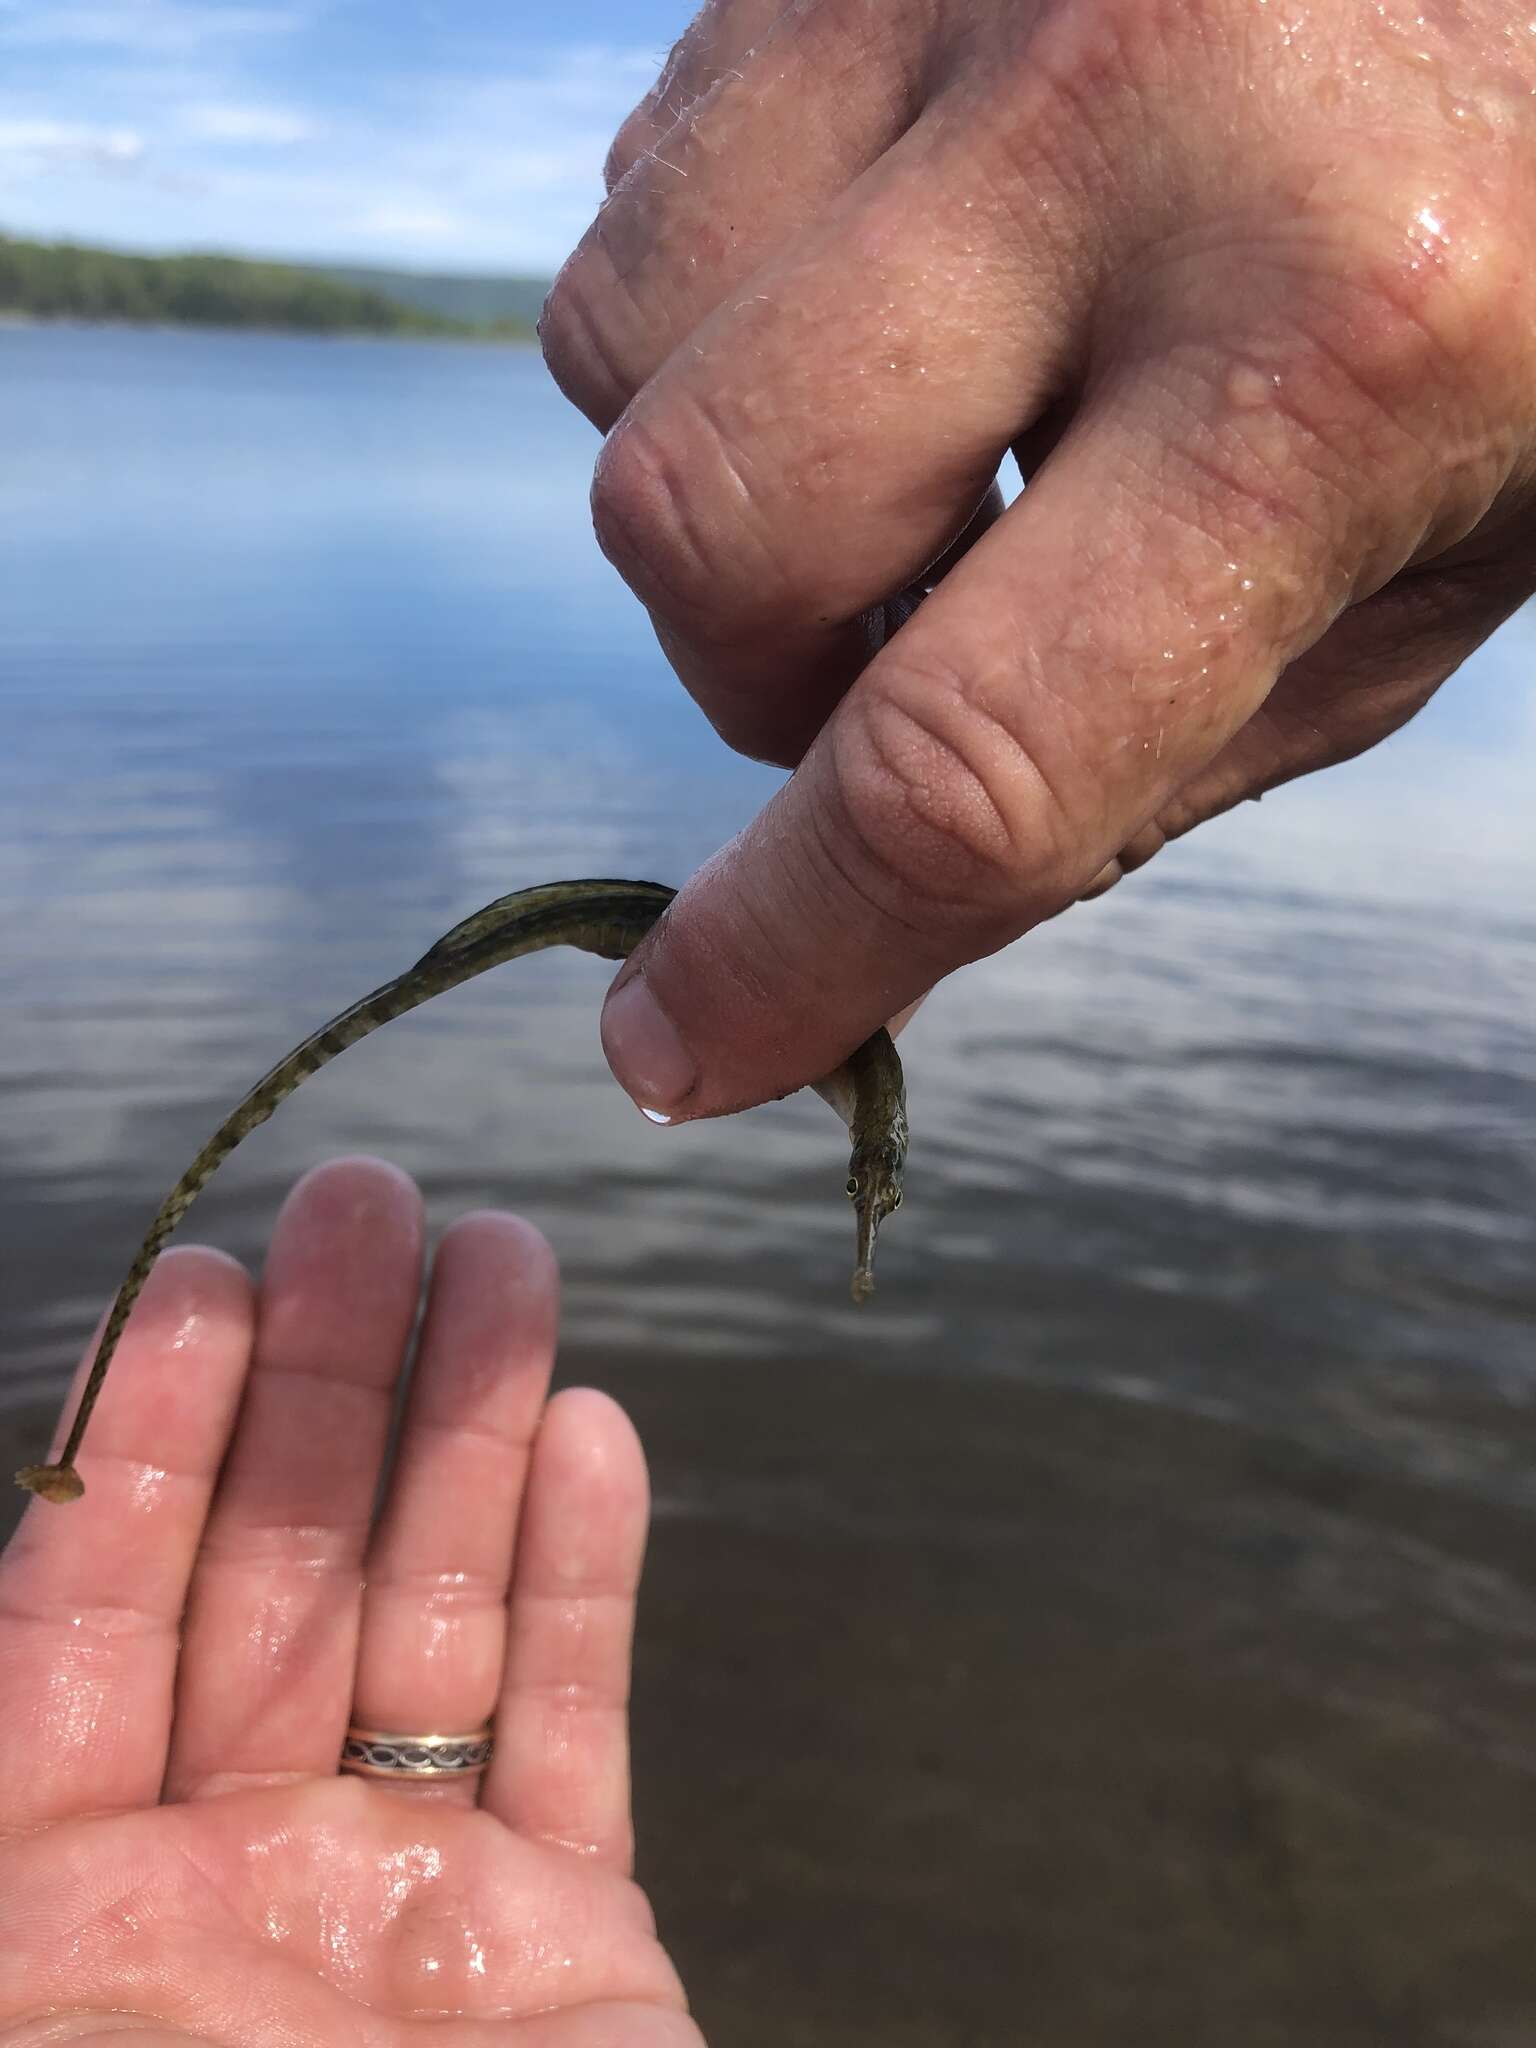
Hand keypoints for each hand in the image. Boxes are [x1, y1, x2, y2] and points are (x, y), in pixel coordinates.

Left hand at [0, 1159, 699, 2046]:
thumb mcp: (17, 2007)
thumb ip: (3, 1780)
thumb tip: (0, 1576)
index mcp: (64, 1893)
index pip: (95, 1610)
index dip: (156, 1436)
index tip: (211, 1281)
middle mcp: (229, 1869)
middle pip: (282, 1569)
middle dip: (330, 1373)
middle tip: (373, 1198)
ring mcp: (402, 1896)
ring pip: (435, 1610)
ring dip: (469, 1425)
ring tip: (504, 1252)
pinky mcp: (561, 1936)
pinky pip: (567, 1729)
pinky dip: (582, 1580)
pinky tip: (590, 1432)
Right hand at [543, 0, 1535, 1117]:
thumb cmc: (1527, 298)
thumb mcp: (1419, 577)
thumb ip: (1143, 753)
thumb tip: (864, 919)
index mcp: (1337, 361)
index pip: (965, 761)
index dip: (790, 951)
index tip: (681, 1047)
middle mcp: (1129, 128)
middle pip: (711, 530)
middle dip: (757, 677)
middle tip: (892, 660)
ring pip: (614, 348)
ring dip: (722, 488)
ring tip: (903, 456)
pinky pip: (644, 184)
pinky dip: (723, 312)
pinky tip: (888, 300)